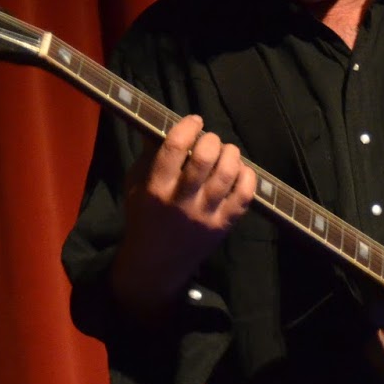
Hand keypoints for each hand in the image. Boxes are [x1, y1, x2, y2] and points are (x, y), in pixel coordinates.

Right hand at [108, 115, 257, 316]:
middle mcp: (181, 202)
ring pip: (227, 174)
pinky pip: (245, 196)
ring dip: (231, 154)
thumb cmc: (144, 217)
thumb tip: (164, 122)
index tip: (194, 120)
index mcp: (156, 188)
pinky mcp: (224, 226)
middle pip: (204, 159)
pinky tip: (240, 170)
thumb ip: (149, 155)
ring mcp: (205, 215)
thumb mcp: (136, 185)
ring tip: (226, 151)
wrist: (156, 263)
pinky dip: (247, 176)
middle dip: (211, 140)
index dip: (188, 127)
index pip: (174, 148)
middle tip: (210, 139)